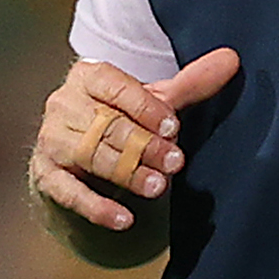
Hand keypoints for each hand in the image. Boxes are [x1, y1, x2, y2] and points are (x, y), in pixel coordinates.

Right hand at [27, 50, 239, 231]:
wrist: (77, 147)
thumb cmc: (120, 115)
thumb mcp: (153, 100)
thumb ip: (189, 84)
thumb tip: (232, 59)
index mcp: (87, 76)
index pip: (113, 87)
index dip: (144, 107)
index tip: (173, 126)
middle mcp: (63, 104)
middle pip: (104, 125)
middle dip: (143, 145)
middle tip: (175, 162)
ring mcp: (51, 140)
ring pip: (89, 156)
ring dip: (126, 173)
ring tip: (157, 187)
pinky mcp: (46, 174)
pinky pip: (69, 193)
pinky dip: (97, 208)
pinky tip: (124, 219)